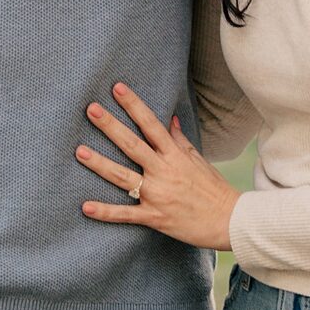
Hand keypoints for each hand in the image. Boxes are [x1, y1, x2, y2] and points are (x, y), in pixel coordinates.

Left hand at [78, 83, 238, 251]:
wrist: (229, 221)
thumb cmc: (213, 189)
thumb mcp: (198, 160)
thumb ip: (180, 140)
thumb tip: (170, 119)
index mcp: (175, 155)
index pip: (151, 124)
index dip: (133, 105)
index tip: (117, 88)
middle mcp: (164, 172)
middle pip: (132, 145)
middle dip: (111, 127)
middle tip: (90, 110)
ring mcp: (157, 195)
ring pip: (124, 177)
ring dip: (101, 164)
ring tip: (80, 152)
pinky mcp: (154, 217)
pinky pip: (126, 214)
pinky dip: (106, 212)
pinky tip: (85, 207)